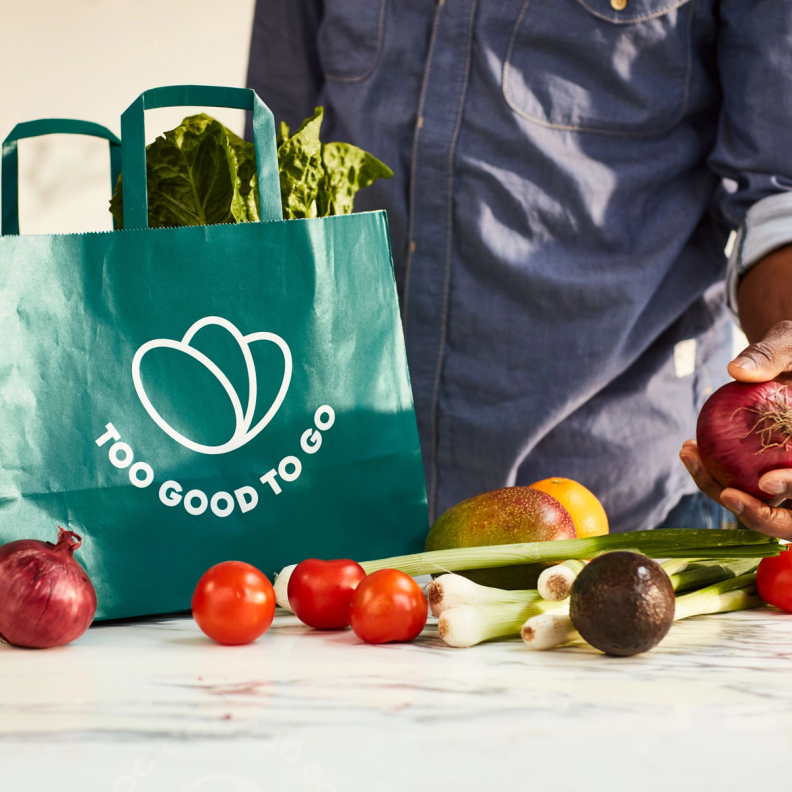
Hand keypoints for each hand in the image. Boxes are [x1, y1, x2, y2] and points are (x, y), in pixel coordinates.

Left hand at [679, 320, 791, 538]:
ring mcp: (791, 480)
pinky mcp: (768, 477)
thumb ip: (771, 355)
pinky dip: (716, 476)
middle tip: (724, 493)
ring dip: (724, 493)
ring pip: (766, 509)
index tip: (764, 484)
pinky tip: (690, 449)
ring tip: (690, 455)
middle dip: (761, 516)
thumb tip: (737, 371)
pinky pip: (743, 487)